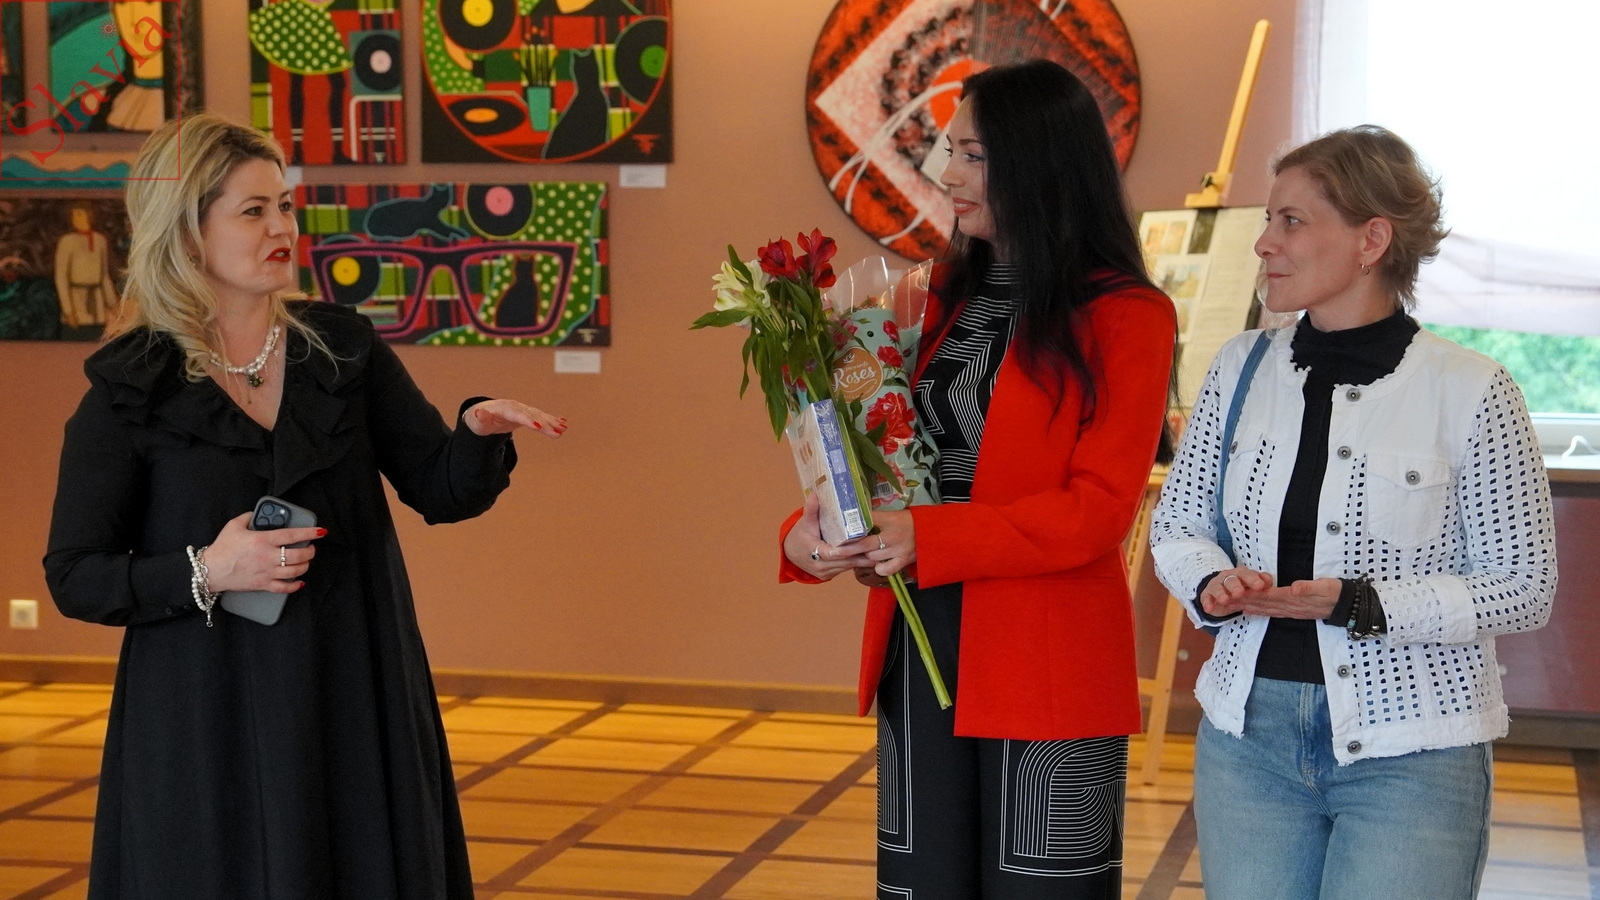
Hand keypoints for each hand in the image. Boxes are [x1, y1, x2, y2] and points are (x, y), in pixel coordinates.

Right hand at [200, 512, 323, 593]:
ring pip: (295, 571)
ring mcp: (266, 572)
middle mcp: (268, 557)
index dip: (310, 533)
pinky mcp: (263, 584)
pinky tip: (300, 582)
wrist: (210, 570)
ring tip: (306, 561)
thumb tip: (257, 514)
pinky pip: (284, 588)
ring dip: (305, 566)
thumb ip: (248, 517)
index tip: (321, 531)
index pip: (292, 535)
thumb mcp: (233, 526)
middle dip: (310, 551)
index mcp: (262, 540)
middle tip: (311, 548)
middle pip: (298, 555)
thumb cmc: (222, 548)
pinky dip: (295, 586)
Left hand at [465, 399, 566, 437]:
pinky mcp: (526, 414)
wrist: (482, 414)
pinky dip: (551, 420)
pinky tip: (563, 423)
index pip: (517, 414)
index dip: (528, 420)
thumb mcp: (476, 421)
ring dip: (552, 422)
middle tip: (558, 432)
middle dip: (545, 424)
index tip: (538, 427)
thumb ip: (480, 417)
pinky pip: (540, 416)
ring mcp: (522, 410)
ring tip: (564, 429)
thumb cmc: (478, 421)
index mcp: (503, 408)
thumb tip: (479, 412)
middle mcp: (515, 407)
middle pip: (532, 415)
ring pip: (539, 415)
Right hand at [783, 493, 871, 579]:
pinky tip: (870, 558)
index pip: (832, 553)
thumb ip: (811, 510)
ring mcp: (824, 572)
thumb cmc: (800, 535)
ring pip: (847, 567)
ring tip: (879, 553)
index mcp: (813, 551)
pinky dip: (856, 563)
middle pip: (844, 561)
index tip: (862, 543)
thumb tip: (815, 495)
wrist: (790, 553)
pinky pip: (844, 569)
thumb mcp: (805, 522)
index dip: (848, 550)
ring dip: (862, 561)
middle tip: (878, 548)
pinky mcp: (828, 576)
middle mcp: (819, 565)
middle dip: (861, 555)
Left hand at [837, 508, 915, 577]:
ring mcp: (898, 549)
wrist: (933, 531)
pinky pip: (885, 569)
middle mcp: (892, 535)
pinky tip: (876, 564)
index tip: (838, 531)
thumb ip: (876, 518)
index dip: (850, 526)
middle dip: (848, 548)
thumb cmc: (909, 521)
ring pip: (872, 557)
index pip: (866, 521)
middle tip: (835, 551)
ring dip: (864, 556)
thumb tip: (856, 519)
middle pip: (864, 543)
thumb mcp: (893, 514)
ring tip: (858, 555)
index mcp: (889, 519)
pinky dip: (879, 568)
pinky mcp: (904, 560)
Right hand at [1199, 566, 1274, 617]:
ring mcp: (1217, 584)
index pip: (1248, 574)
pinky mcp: (1207, 593)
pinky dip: (1207, 602)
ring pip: (1218, 586)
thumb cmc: (1241, 589)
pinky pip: (1206, 597)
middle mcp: (1229, 577)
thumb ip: (1262, 583)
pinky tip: (1209, 608)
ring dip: (1221, 593)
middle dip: (1236, 585)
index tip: (1260, 586)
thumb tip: (1269, 582)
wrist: (1222, 593)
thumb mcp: (1252, 587)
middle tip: (1240, 593)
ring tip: (1224, 600)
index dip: (1254, 579)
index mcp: (1243, 574)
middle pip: (1233, 579)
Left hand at [1237, 577, 1342, 619]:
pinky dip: (1258, 611)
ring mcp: (1290, 610)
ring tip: (1231, 605)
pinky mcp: (1293, 611)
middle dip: (1242, 602)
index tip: (1236, 592)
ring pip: (1264, 609)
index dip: (1251, 594)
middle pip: (1261, 604)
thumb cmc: (1336, 593)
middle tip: (1224, 600)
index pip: (1268, 596)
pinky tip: (1248, 611)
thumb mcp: (1325, 587)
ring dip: (1247, 607)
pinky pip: (1271, 612)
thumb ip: (1309, 588)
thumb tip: (1295, 588)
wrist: (1346, 605)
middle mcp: (1289, 607)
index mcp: (1294, 599)